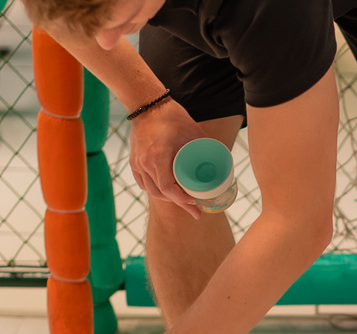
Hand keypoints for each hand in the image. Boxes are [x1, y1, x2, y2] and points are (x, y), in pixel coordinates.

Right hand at [128, 99, 206, 218]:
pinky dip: (154, 189)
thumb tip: (222, 159)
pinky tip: (164, 191)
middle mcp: (145, 163)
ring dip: (166, 197)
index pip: (168, 189)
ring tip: (181, 199)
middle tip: (193, 207)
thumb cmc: (170, 116)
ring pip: (151, 190)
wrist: (146, 103)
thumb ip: (207, 145)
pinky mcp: (134, 160)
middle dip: (178, 202)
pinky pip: (143, 183)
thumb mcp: (193, 131)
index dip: (182, 201)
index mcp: (158, 157)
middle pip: (160, 193)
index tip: (195, 204)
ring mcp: (137, 162)